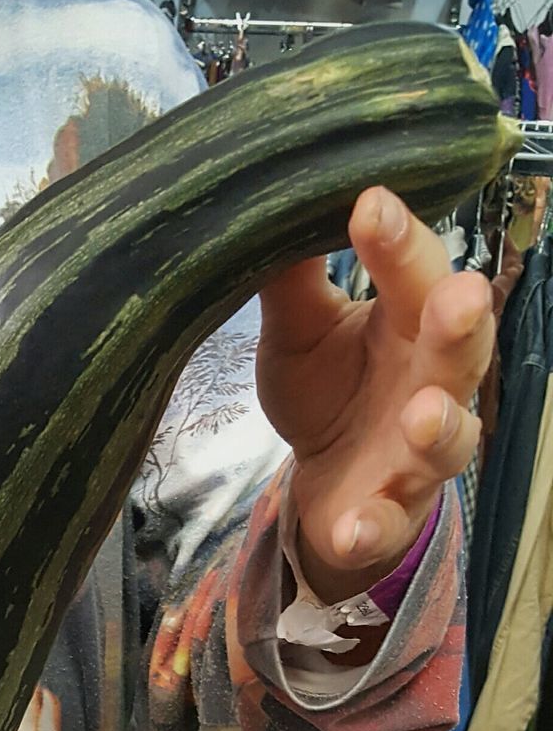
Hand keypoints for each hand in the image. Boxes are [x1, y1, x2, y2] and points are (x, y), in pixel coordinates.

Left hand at [258, 187, 493, 603]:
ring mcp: (416, 455)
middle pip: (461, 351)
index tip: (368, 202)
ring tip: (423, 415)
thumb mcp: (298, 334)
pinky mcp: (389, 514)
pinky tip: (354, 528)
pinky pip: (388, 523)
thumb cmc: (327, 391)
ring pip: (447, 442)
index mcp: (410, 326)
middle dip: (462, 324)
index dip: (399, 241)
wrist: (325, 485)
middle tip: (460, 294)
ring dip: (439, 428)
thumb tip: (268, 205)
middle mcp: (430, 384)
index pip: (417, 275)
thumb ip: (292, 283)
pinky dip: (374, 527)